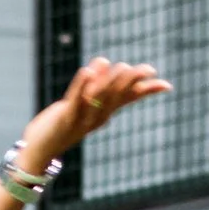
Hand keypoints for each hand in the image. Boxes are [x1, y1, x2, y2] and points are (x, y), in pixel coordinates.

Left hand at [19, 58, 171, 166]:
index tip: (167, 85)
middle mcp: (98, 117)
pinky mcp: (65, 118)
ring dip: (111, 81)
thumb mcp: (83, 104)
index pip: (129, 99)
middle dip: (131, 82)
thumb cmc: (63, 123)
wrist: (41, 148)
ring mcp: (82, 119)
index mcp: (105, 113)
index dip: (147, 91)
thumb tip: (104, 61)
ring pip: (100, 98)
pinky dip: (81, 85)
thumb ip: (93, 84)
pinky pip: (75, 100)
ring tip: (121, 66)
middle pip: (118, 96)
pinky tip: (87, 71)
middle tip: (147, 69)